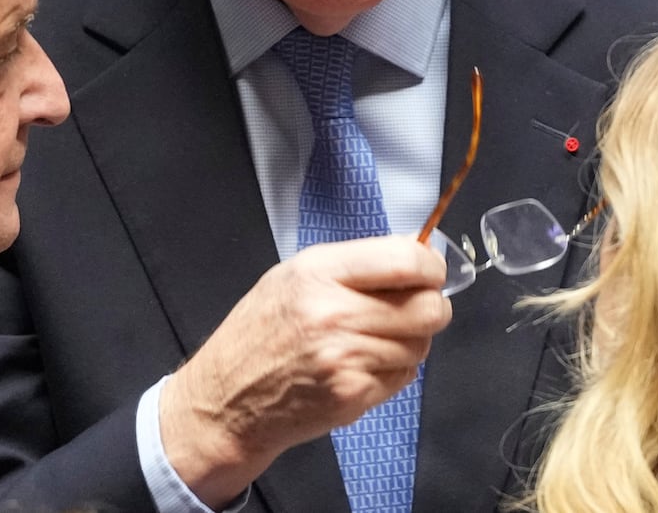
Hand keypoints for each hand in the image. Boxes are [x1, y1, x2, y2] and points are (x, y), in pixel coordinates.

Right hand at [158, 236, 450, 508]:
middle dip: (431, 306)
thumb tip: (413, 259)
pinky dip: (393, 371)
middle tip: (415, 306)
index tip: (430, 271)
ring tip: (374, 339)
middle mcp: (334, 314)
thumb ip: (353, 265)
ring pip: (421, 344)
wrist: (227, 398)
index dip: (430, 266)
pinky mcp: (353, 394)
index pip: (406, 260)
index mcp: (319, 273)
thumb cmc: (260, 334)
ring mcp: (346, 358)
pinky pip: (404, 375)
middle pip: (428, 307)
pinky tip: (361, 365)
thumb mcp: (294, 276)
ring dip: (409, 341)